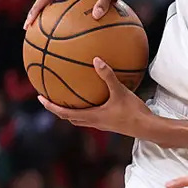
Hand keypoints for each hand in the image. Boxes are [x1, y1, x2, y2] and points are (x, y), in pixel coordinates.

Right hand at [24, 0, 138, 28]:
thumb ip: (103, 1)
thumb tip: (96, 17)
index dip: (35, 8)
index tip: (29, 23)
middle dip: (38, 13)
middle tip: (32, 30)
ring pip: (61, 1)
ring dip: (53, 14)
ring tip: (49, 32)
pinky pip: (76, 4)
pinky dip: (73, 15)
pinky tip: (81, 29)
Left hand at [38, 58, 152, 135]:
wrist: (147, 127)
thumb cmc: (133, 111)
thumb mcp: (120, 92)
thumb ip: (108, 76)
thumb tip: (96, 59)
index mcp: (92, 116)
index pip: (64, 113)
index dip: (50, 106)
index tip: (40, 97)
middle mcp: (94, 122)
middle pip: (70, 118)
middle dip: (58, 109)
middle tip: (50, 98)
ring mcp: (102, 124)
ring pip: (81, 119)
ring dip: (72, 111)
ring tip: (69, 98)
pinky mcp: (110, 123)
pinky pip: (93, 116)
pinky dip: (88, 108)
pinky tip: (96, 98)